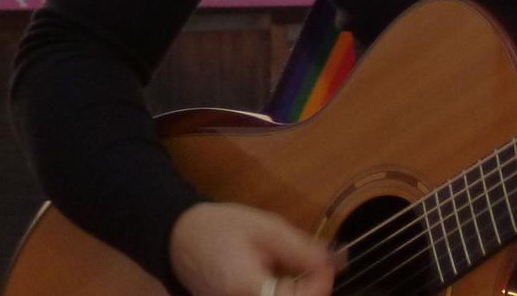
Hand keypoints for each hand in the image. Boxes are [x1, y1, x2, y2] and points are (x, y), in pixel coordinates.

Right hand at [168, 202, 339, 295]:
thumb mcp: (267, 228)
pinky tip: (283, 281)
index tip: (329, 263)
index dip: (322, 284)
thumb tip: (336, 262)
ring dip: (298, 293)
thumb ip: (302, 249)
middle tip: (317, 268)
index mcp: (247, 289)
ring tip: (300, 273)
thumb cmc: (222, 227)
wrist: (180, 238)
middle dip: (311, 291)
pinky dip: (282, 294)